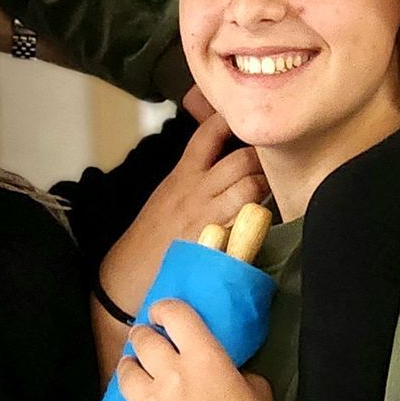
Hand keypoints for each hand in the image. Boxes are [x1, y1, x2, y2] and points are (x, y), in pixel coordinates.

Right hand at [98, 112, 268, 318]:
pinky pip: (249, 225)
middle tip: (273, 166)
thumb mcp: (167, 194)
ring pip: (251, 188)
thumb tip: (220, 152)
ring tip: (270, 196)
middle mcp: (197, 192)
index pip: (210, 133)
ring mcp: (209, 218)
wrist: (126, 278)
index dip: (233, 122)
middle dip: (263, 160)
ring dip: (267, 189)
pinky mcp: (218, 244)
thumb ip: (194, 172)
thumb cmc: (149, 238)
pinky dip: (260, 222)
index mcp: (182, 176)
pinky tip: (261, 225)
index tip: (247, 123)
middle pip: (242, 159)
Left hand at [110, 303, 309, 400]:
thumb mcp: (255, 390)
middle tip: (147, 349)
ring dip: (132, 373)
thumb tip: (208, 360)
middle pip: (141, 340)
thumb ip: (229, 367)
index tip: (159, 317)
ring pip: (124, 372)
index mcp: (206, 358)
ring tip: (139, 382)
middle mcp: (173, 375)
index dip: (162, 311)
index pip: (173, 313)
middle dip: (143, 340)